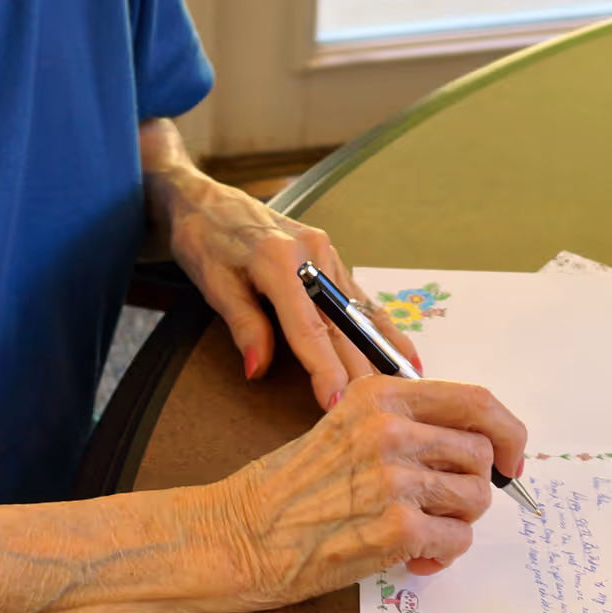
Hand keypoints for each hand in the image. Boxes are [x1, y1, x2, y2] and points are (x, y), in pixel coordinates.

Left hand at [141, 132, 418, 409]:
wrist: (206, 200)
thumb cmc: (204, 239)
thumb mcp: (213, 282)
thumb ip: (243, 325)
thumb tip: (258, 370)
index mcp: (278, 260)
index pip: (308, 327)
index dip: (324, 369)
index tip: (335, 403)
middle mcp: (311, 253)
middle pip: (342, 324)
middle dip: (361, 371)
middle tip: (378, 412)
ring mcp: (326, 251)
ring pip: (359, 311)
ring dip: (383, 351)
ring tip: (407, 386)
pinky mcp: (330, 255)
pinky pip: (359, 298)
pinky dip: (380, 328)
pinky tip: (403, 353)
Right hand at [200, 373, 527, 605]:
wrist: (237, 535)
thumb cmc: (289, 487)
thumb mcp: (344, 425)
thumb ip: (405, 423)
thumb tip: (477, 444)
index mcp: (380, 395)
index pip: (476, 401)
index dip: (508, 432)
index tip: (510, 458)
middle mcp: (390, 429)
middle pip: (481, 453)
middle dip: (472, 486)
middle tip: (442, 507)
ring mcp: (393, 478)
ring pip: (476, 499)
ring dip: (457, 523)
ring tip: (420, 533)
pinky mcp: (395, 528)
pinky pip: (457, 540)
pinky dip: (442, 555)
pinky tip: (409, 557)